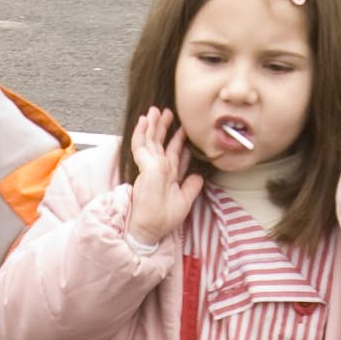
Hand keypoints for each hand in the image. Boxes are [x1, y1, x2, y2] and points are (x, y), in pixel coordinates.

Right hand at [121, 106, 201, 246]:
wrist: (149, 228)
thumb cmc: (163, 219)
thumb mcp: (184, 202)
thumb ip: (192, 187)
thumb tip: (199, 176)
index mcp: (169, 175)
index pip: (174, 154)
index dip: (179, 142)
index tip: (185, 130)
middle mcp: (159, 168)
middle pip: (161, 143)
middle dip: (165, 127)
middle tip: (169, 113)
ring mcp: (150, 166)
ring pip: (150, 140)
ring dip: (153, 125)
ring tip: (156, 110)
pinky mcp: (144, 166)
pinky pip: (140, 145)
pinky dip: (141, 132)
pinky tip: (144, 121)